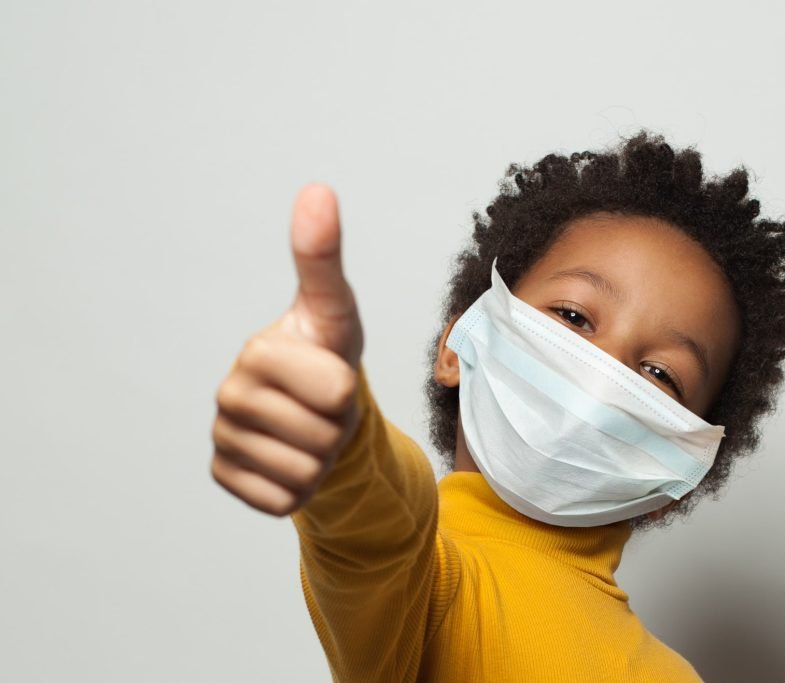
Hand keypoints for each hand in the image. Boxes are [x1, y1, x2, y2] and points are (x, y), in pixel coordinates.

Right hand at [210, 184, 363, 515]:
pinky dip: (299, 488)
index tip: (327, 370)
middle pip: (323, 437)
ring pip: (307, 473)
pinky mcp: (225, 478)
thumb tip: (317, 189)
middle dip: (337, 427)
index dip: (347, 390)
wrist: (315, 409)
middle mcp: (229, 395)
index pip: (338, 392)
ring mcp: (223, 439)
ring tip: (309, 428)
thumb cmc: (327, 354)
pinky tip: (289, 458)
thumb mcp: (337, 310)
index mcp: (258, 352)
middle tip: (323, 407)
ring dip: (322, 458)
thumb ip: (324, 257)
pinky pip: (282, 501)